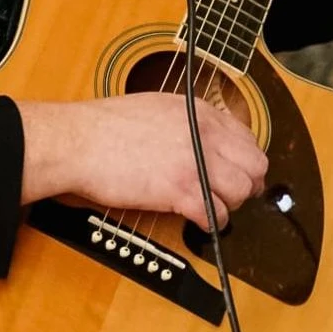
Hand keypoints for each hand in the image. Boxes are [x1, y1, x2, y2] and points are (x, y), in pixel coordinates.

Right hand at [17, 92, 268, 229]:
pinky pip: (216, 215)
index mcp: (197, 112)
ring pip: (242, 192)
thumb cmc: (103, 127)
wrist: (77, 142)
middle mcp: (203, 134)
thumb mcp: (155, 108)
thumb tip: (203, 141)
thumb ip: (186, 122)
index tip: (234, 171)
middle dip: (246, 184)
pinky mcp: (180, 190)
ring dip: (229, 204)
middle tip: (230, 194)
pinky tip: (199, 220)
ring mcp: (194, 162)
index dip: (243, 160)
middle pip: (255, 166)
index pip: (247, 138)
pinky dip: (212, 224)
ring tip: (210, 206)